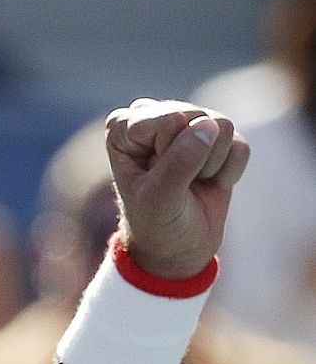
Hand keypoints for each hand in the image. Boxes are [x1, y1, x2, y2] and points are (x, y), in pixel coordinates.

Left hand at [105, 98, 249, 278]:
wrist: (177, 247)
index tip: (155, 179)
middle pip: (198, 118)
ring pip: (222, 126)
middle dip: (194, 159)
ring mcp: (186, 122)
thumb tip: (209, 125)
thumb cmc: (156, 222)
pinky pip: (240, 145)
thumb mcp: (159, 198)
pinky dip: (229, 171)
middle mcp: (152, 116)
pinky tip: (209, 182)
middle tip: (176, 184)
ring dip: (211, 165)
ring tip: (190, 183)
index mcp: (124, 127)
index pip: (170, 120)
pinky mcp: (216, 135)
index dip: (170, 154)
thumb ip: (180, 161)